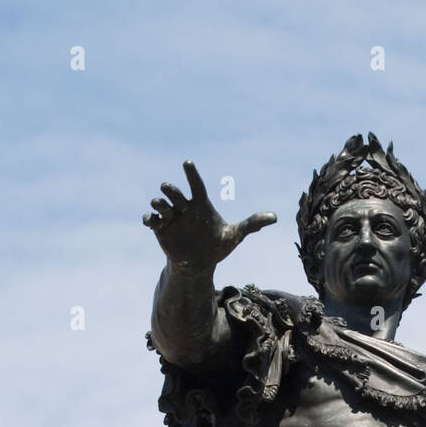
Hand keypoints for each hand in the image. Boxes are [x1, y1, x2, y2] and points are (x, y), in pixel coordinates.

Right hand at [142, 160, 275, 269]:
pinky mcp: (161, 229)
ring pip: (162, 204)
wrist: (199, 264)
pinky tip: (150, 220)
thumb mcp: (234, 236)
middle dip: (172, 191)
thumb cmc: (216, 246)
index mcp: (200, 204)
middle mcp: (184, 208)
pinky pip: (151, 219)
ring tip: (160, 205)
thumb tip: (275, 217)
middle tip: (171, 192)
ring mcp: (171, 217)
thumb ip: (252, 224)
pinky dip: (149, 218)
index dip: (192, 175)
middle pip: (175, 193)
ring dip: (159, 202)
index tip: (188, 163)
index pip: (196, 185)